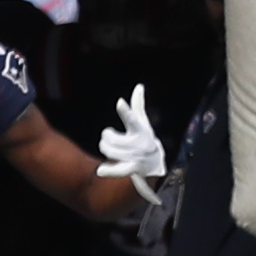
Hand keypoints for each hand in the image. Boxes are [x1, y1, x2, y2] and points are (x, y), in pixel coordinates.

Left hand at [95, 83, 165, 204]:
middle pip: (109, 137)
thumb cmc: (144, 139)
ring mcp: (138, 157)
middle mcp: (141, 143)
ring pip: (108, 150)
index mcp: (142, 130)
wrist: (155, 165)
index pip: (132, 119)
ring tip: (112, 150)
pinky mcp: (134, 169)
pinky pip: (117, 170)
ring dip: (106, 149)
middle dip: (106, 137)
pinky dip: (107, 170)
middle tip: (110, 138)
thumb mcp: (142, 123)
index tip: (119, 102)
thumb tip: (139, 86)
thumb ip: (138, 105)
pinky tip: (100, 170)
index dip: (125, 111)